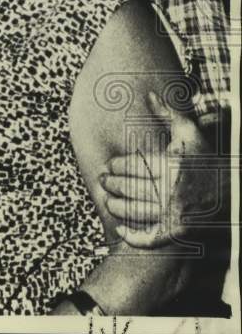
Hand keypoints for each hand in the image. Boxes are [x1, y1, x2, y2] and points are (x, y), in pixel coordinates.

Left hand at [99, 91, 218, 247]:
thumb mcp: (190, 133)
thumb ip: (168, 114)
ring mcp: (176, 214)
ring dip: (116, 206)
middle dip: (111, 184)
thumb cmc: (205, 159)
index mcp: (173, 166)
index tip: (110, 165)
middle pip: (129, 187)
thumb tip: (149, 94)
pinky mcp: (179, 232)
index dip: (115, 165)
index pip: (132, 166)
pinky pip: (150, 239)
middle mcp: (174, 191)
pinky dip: (133, 237)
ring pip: (135, 211)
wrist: (230, 190)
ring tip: (109, 200)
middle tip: (103, 181)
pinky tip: (121, 230)